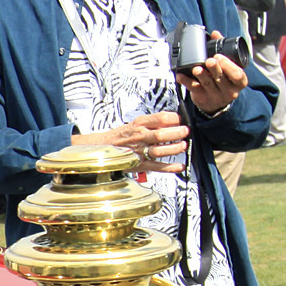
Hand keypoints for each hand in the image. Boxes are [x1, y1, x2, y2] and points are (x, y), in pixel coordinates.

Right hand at [74, 113, 189, 172]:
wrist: (101, 148)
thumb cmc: (120, 136)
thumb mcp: (134, 124)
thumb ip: (152, 123)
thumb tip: (172, 121)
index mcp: (138, 124)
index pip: (159, 118)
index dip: (172, 118)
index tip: (178, 119)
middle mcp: (138, 137)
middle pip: (160, 134)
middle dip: (176, 133)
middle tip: (185, 131)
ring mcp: (139, 152)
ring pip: (160, 150)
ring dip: (174, 148)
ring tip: (183, 145)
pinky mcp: (139, 164)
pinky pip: (156, 166)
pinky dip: (169, 168)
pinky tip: (179, 166)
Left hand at [177, 54, 247, 116]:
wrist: (217, 103)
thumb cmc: (225, 80)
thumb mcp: (229, 67)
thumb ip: (224, 50)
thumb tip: (215, 34)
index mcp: (239, 82)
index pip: (237, 75)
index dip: (228, 66)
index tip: (219, 56)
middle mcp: (229, 90)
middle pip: (221, 78)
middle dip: (215, 69)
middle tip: (209, 61)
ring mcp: (215, 95)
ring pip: (207, 84)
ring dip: (201, 75)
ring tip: (196, 69)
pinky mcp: (202, 98)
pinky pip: (193, 88)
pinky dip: (186, 81)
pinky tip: (181, 76)